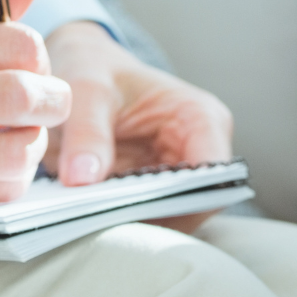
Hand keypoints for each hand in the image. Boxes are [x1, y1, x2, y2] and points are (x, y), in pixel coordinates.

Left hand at [44, 21, 233, 233]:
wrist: (85, 74)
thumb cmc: (96, 72)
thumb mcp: (86, 90)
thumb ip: (87, 131)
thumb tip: (83, 180)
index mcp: (200, 118)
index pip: (212, 175)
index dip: (180, 200)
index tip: (130, 210)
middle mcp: (201, 151)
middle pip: (194, 205)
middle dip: (152, 217)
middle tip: (101, 224)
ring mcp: (181, 177)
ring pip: (172, 220)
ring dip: (135, 224)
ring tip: (92, 223)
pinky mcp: (158, 194)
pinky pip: (149, 220)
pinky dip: (123, 223)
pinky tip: (92, 221)